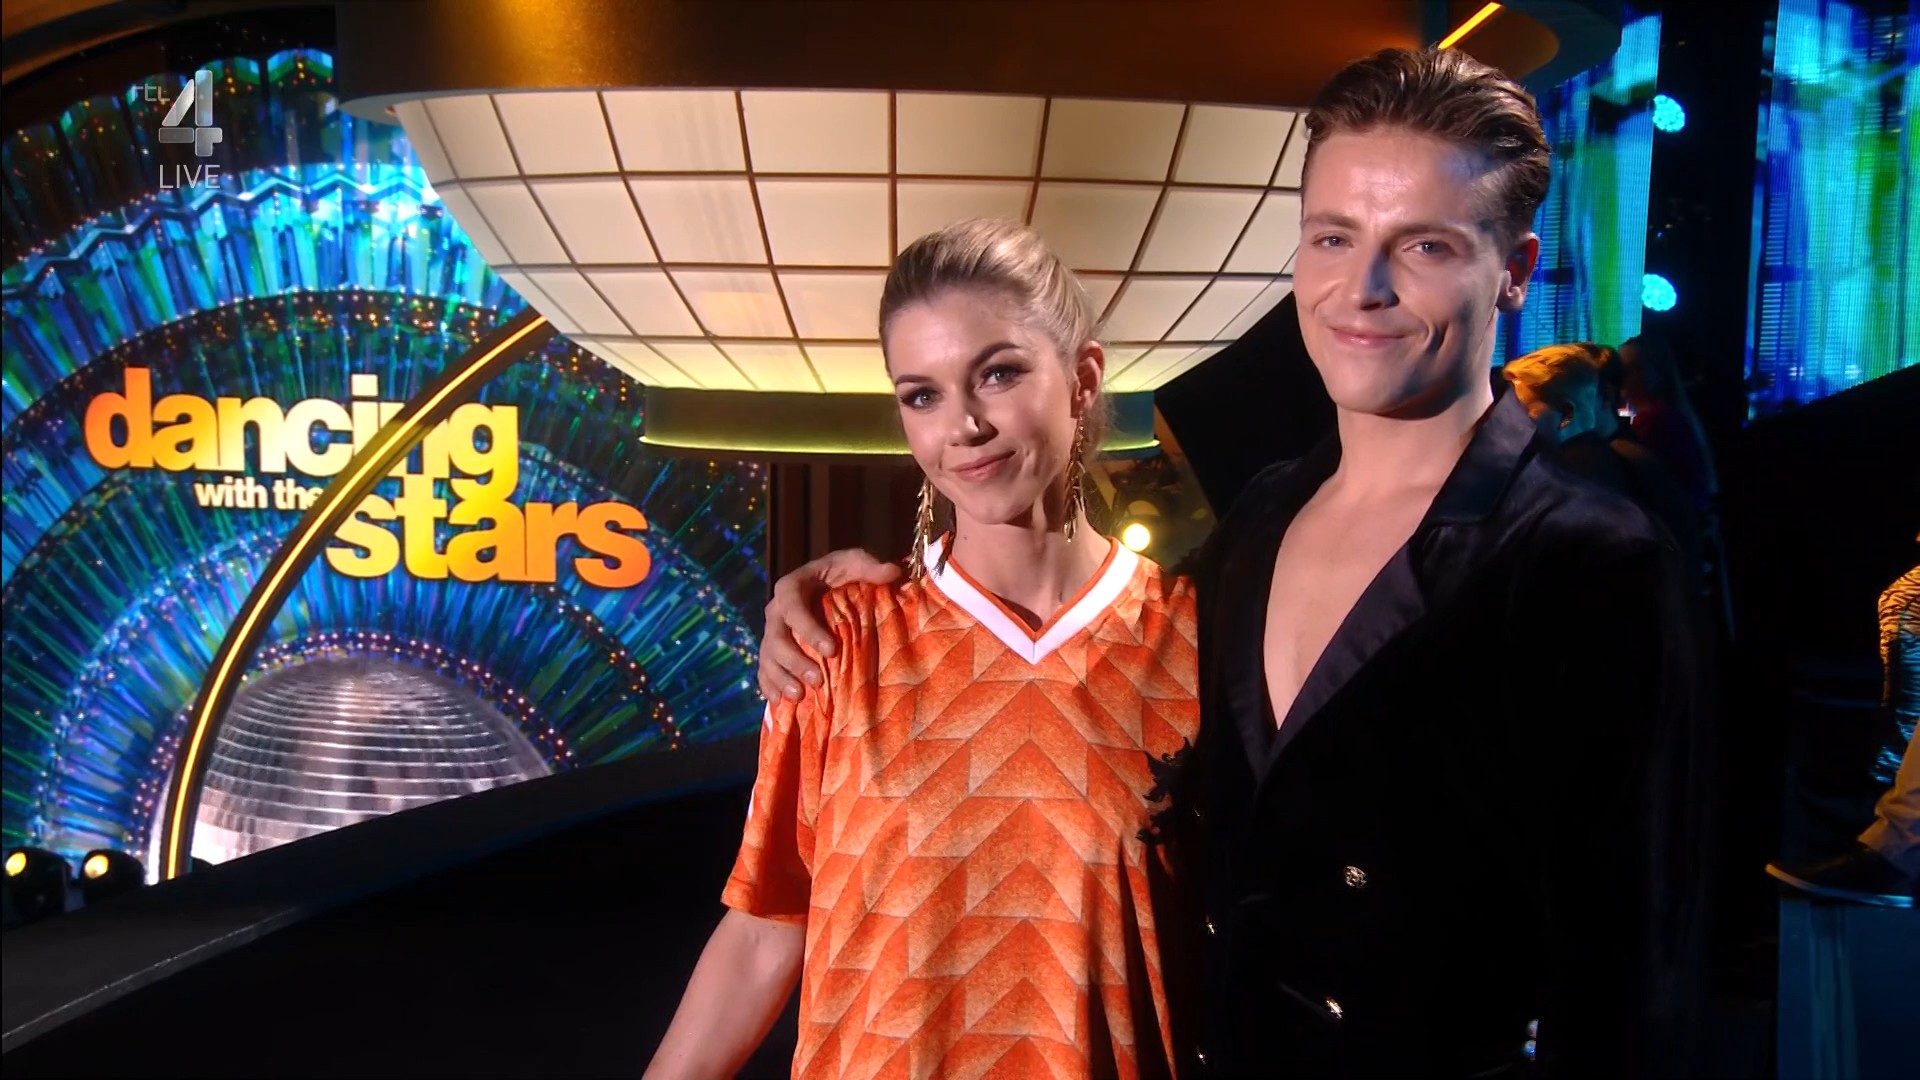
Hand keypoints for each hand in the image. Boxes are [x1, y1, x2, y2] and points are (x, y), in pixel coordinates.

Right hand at [759, 548, 899, 701]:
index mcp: (791, 587)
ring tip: (799, 697)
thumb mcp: (855, 563)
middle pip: (775, 638)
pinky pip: (764, 671)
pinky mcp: (773, 652)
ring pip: (768, 658)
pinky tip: (780, 703)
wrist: (826, 585)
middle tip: (818, 681)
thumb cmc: (842, 574)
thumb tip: (893, 572)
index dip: (807, 629)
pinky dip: (769, 686)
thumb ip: (870, 567)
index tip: (830, 650)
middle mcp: (776, 611)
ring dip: (781, 678)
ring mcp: (772, 634)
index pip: (792, 606)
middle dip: (794, 661)